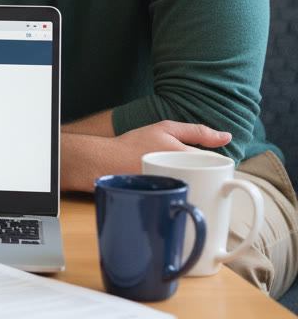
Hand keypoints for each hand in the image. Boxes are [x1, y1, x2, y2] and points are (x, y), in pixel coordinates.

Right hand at [61, 120, 231, 190]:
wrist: (104, 162)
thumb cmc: (133, 143)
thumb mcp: (165, 128)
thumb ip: (197, 131)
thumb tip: (227, 136)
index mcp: (184, 156)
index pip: (216, 163)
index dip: (215, 163)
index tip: (209, 162)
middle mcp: (181, 176)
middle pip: (209, 180)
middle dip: (208, 177)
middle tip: (196, 171)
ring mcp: (172, 192)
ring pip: (198, 190)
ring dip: (198, 187)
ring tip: (185, 179)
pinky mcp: (164, 203)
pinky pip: (183, 200)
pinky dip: (184, 195)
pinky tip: (175, 190)